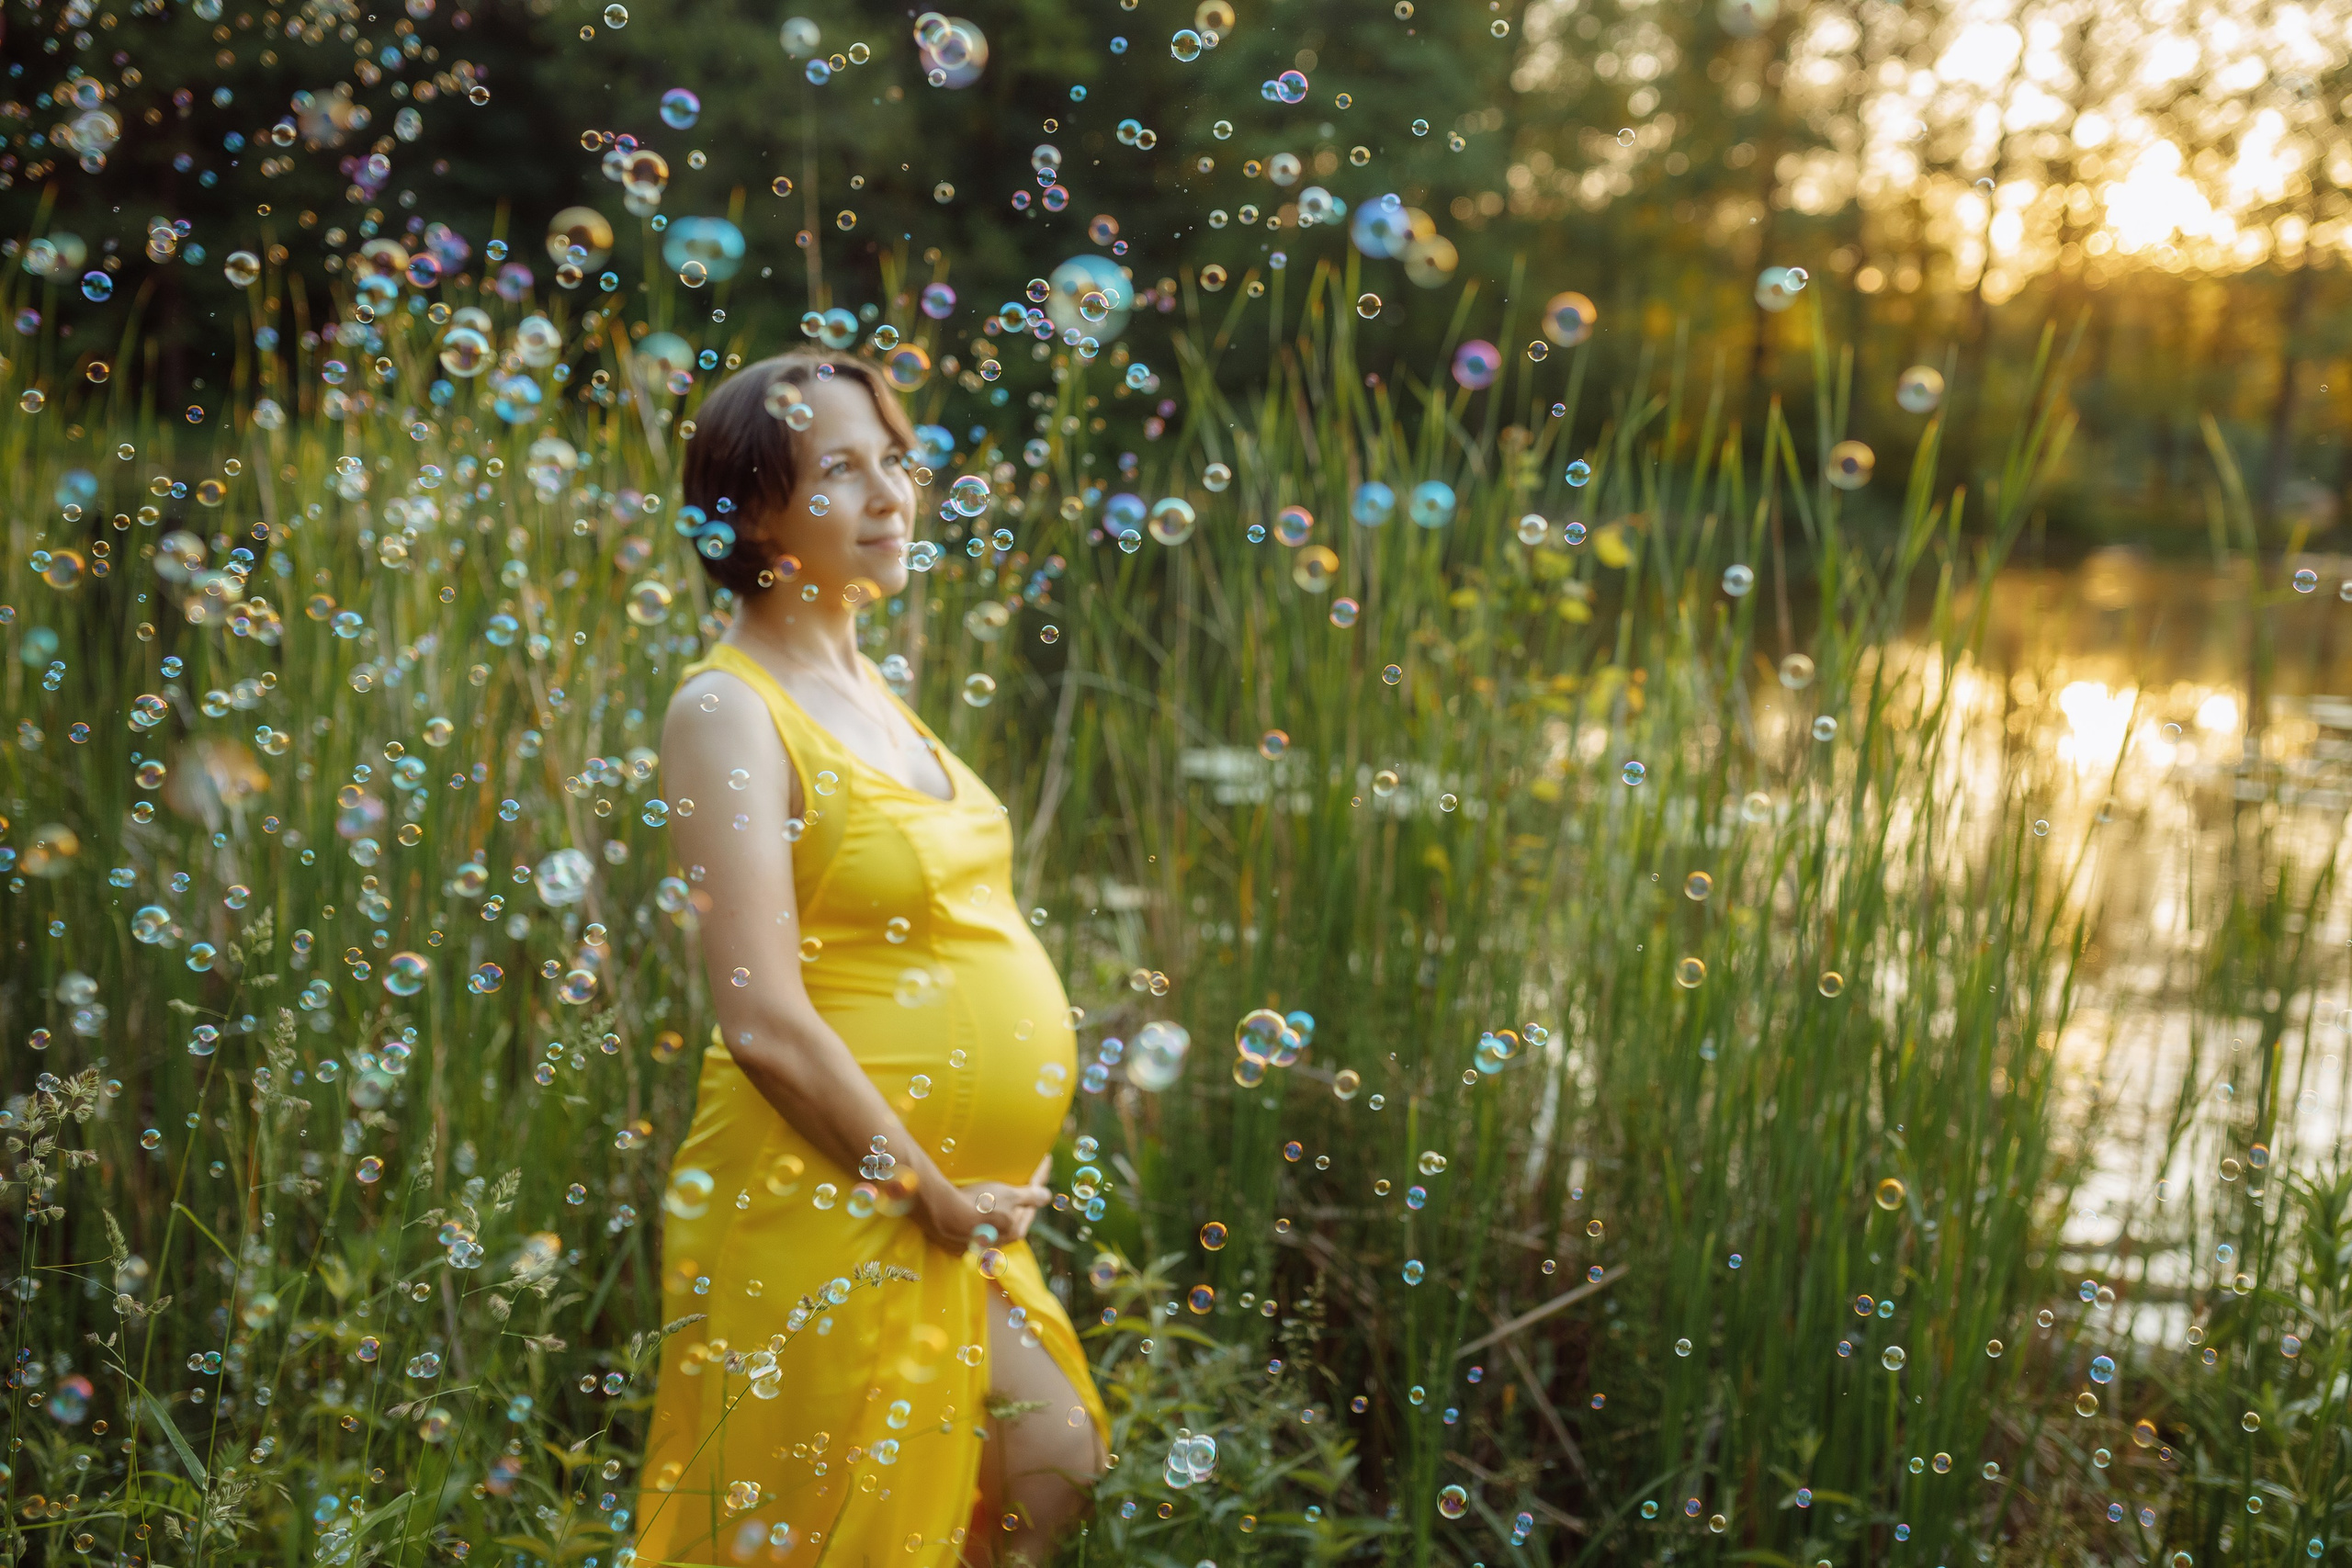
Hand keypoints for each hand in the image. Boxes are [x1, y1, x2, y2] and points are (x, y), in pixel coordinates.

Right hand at [917, 1176, 1050, 1251]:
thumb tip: (1047, 1196)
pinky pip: (975, 1226)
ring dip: (999, 1209)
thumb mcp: (1009, 1196)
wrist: (943, 1214)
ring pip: (995, 1223)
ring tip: (999, 1195)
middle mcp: (1000, 1240)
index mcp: (1015, 1231)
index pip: (1032, 1204)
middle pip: (1014, 1217)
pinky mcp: (960, 1240)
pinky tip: (975, 1206)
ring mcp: (979, 1242)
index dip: (1039, 1182)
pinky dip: (979, 1215)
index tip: (1045, 1160)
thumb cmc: (981, 1204)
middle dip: (1021, 1201)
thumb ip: (1030, 1197)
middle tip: (1024, 1181)